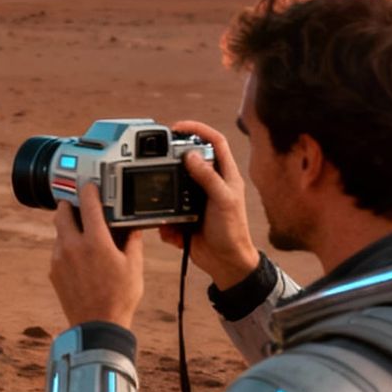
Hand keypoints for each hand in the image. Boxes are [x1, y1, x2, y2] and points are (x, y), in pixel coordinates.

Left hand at [50, 184, 144, 329]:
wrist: (97, 325)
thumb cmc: (119, 297)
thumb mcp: (134, 267)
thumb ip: (133, 242)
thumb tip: (133, 227)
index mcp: (95, 241)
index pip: (88, 204)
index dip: (89, 190)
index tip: (91, 186)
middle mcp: (72, 246)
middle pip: (61, 212)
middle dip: (69, 205)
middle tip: (79, 205)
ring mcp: (59, 259)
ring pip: (59, 232)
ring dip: (68, 228)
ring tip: (84, 235)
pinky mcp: (53, 271)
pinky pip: (57, 251)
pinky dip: (66, 247)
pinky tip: (80, 258)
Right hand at [156, 119, 258, 287]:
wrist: (226, 264)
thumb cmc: (233, 232)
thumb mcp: (223, 200)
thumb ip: (208, 177)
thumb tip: (190, 155)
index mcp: (225, 176)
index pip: (215, 142)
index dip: (198, 129)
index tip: (178, 127)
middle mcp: (211, 184)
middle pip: (189, 161)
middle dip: (173, 160)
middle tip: (158, 159)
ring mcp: (197, 200)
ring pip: (174, 186)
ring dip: (165, 196)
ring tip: (162, 203)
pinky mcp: (185, 216)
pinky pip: (168, 212)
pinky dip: (166, 223)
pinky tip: (172, 231)